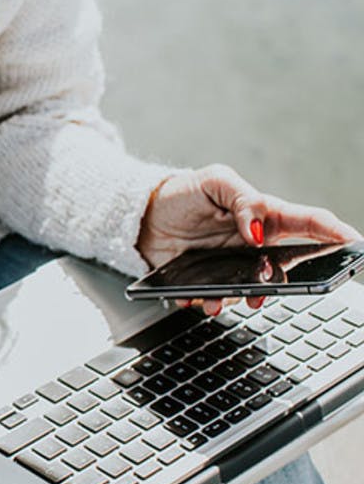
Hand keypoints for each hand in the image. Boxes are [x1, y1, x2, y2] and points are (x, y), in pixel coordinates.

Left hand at [136, 164, 361, 314]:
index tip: (352, 242)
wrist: (141, 215)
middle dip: (285, 279)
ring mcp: (232, 266)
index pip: (307, 223)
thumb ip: (244, 200)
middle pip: (287, 267)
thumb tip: (259, 229)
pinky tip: (199, 298)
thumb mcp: (215, 182)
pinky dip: (210, 302)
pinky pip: (217, 299)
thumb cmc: (183, 194)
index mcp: (265, 215)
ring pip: (253, 290)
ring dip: (244, 298)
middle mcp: (254, 245)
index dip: (334, 232)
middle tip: (271, 280)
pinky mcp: (208, 282)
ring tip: (227, 298)